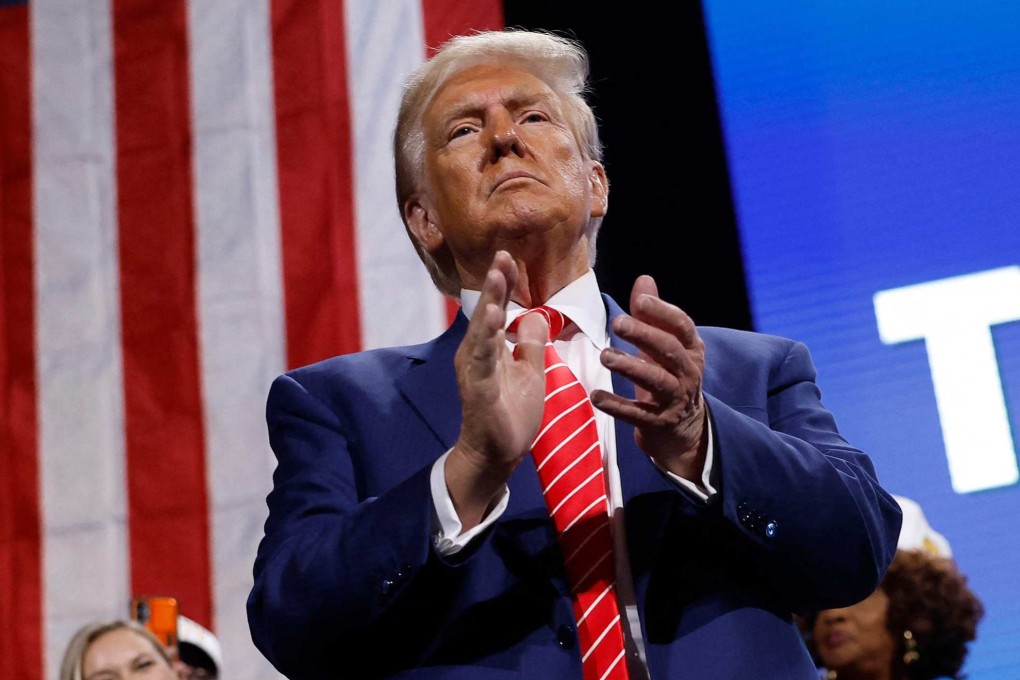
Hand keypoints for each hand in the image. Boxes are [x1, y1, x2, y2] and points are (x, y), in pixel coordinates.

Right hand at [444, 251, 547, 528]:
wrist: (497, 453)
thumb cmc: (511, 413)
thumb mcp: (530, 371)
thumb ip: (531, 343)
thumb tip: (535, 314)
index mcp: (488, 348)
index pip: (496, 308)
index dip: (503, 283)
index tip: (509, 257)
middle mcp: (476, 354)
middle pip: (486, 312)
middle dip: (495, 284)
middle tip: (502, 255)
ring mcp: (474, 371)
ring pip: (481, 332)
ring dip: (490, 304)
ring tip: (497, 279)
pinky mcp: (477, 388)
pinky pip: (482, 360)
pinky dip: (487, 339)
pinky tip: (494, 320)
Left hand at [591, 275, 707, 481]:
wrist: (682, 431)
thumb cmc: (668, 378)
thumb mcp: (663, 346)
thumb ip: (652, 315)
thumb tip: (644, 280)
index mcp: (691, 350)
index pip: (682, 326)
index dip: (663, 312)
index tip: (641, 302)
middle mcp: (688, 373)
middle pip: (670, 350)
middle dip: (645, 335)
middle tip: (618, 323)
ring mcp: (675, 400)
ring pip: (657, 381)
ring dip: (631, 367)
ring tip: (605, 356)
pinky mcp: (660, 423)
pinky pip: (638, 414)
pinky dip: (617, 406)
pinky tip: (596, 396)